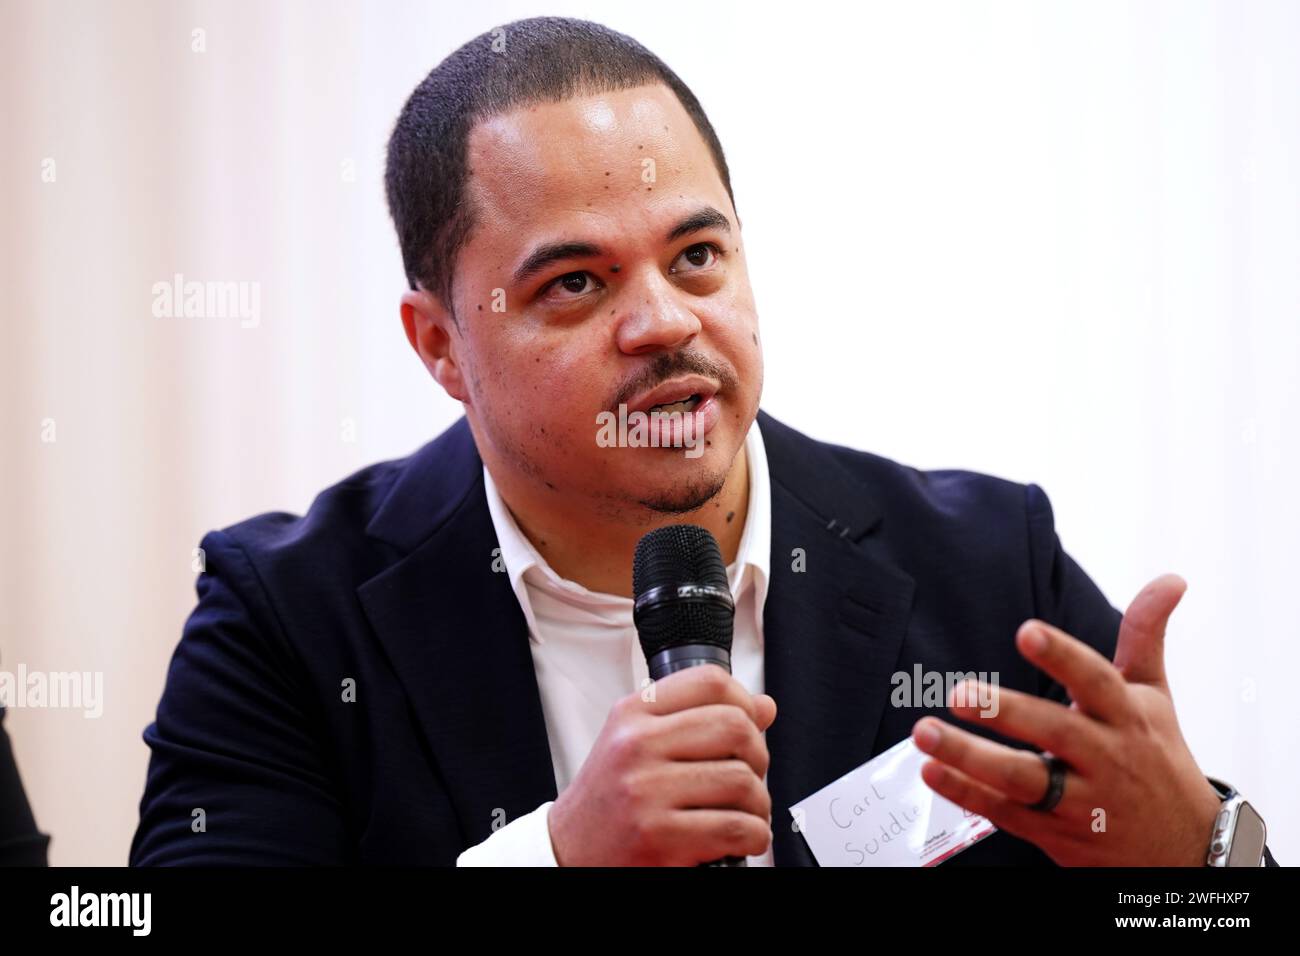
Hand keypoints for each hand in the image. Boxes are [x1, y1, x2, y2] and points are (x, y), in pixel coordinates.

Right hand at [547, 665, 776, 865]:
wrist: (569, 852)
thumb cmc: (609, 800)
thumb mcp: (638, 744)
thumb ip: (696, 720)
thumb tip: (763, 706)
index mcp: (632, 715)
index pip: (709, 681)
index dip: (744, 700)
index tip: (749, 723)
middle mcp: (636, 746)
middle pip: (734, 727)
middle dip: (758, 755)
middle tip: (750, 775)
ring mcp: (645, 791)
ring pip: (742, 780)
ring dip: (758, 803)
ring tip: (745, 812)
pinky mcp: (658, 837)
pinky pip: (736, 828)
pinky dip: (753, 836)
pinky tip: (740, 838)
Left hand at [911, 574, 1221, 865]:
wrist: (1184, 848)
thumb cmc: (1157, 756)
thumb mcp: (1154, 694)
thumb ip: (1144, 634)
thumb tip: (1171, 578)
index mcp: (1125, 716)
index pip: (1095, 680)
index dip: (1062, 657)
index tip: (1027, 632)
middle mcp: (1104, 757)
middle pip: (1053, 731)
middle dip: (1005, 712)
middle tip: (959, 693)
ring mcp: (1080, 800)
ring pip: (1022, 779)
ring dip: (969, 758)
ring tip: (925, 733)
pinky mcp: (1055, 833)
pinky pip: (1005, 813)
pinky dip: (966, 794)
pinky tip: (932, 773)